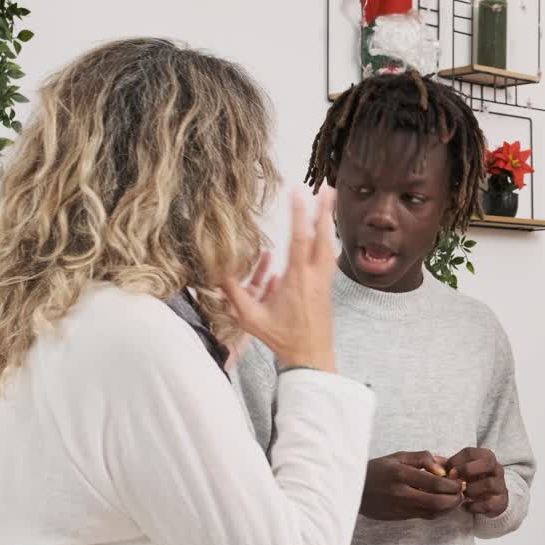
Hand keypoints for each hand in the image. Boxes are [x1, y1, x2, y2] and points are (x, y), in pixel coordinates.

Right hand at [221, 185, 336, 372]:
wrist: (311, 356)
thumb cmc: (282, 338)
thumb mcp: (251, 318)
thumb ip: (233, 293)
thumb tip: (215, 272)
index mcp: (297, 279)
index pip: (299, 239)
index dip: (299, 214)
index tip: (299, 193)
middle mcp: (315, 276)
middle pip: (323, 236)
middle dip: (324, 211)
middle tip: (327, 189)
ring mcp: (324, 281)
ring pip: (329, 245)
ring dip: (328, 223)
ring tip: (328, 202)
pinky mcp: (327, 286)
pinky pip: (329, 258)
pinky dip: (328, 241)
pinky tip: (327, 232)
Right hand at [360, 451, 465, 520]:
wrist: (354, 489)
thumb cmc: (377, 469)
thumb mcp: (398, 457)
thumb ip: (423, 458)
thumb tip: (443, 466)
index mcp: (401, 475)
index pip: (435, 483)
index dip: (452, 485)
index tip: (460, 482)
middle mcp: (402, 493)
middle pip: (437, 502)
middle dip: (454, 499)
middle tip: (462, 493)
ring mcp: (400, 508)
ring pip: (432, 512)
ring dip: (448, 507)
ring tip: (454, 498)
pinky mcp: (399, 517)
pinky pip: (424, 516)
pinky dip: (437, 511)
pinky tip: (441, 504)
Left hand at [446, 447, 506, 516]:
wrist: (492, 498)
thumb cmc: (473, 480)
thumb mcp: (462, 470)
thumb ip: (448, 465)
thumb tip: (433, 460)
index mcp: (486, 456)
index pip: (470, 452)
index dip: (455, 461)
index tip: (446, 471)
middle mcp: (496, 469)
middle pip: (487, 463)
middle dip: (467, 470)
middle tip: (454, 479)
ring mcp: (500, 485)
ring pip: (488, 484)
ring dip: (470, 490)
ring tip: (461, 494)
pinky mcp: (500, 502)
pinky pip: (488, 504)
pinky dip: (473, 506)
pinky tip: (465, 506)